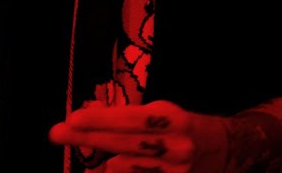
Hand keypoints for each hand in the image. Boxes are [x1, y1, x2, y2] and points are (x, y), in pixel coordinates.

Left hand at [49, 100, 227, 172]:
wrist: (223, 150)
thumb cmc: (182, 128)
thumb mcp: (161, 114)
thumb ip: (128, 117)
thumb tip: (89, 115)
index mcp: (173, 120)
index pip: (131, 119)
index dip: (101, 120)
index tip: (73, 119)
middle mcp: (177, 147)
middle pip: (123, 143)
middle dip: (87, 138)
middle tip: (58, 133)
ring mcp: (177, 172)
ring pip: (126, 169)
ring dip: (102, 165)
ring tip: (89, 165)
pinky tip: (103, 172)